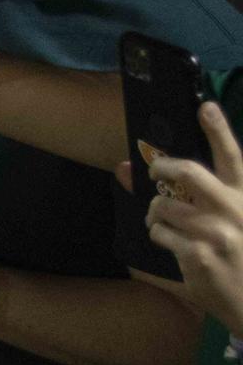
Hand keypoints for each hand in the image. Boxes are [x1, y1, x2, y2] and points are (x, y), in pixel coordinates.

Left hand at [147, 101, 242, 334]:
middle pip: (188, 172)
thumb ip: (195, 196)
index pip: (233, 158)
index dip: (219, 130)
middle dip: (161, 167)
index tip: (205, 107)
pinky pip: (160, 236)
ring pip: (162, 208)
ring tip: (169, 227)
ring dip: (157, 216)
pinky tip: (179, 251)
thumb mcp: (232, 222)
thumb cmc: (242, 258)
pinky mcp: (198, 257)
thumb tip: (133, 168)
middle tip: (154, 170)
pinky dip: (161, 240)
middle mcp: (233, 213)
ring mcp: (216, 235)